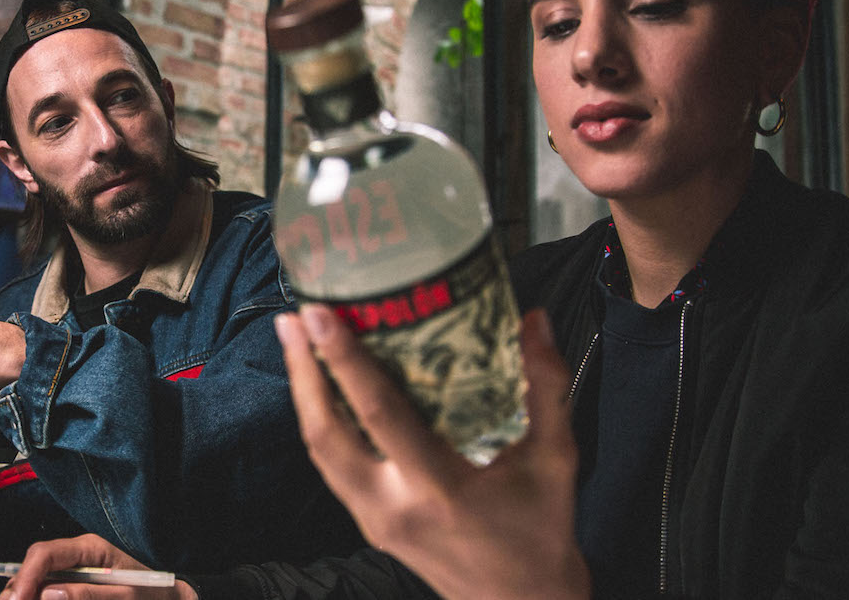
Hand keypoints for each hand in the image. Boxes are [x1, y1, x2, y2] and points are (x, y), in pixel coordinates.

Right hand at [0, 533, 197, 599]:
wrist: (169, 599)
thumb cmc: (152, 595)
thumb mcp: (125, 596)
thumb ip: (88, 594)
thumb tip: (48, 593)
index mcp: (89, 549)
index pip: (45, 553)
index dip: (25, 577)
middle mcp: (76, 558)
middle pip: (33, 570)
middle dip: (18, 592)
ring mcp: (73, 574)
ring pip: (36, 585)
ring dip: (27, 596)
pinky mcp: (73, 588)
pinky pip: (50, 593)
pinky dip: (41, 598)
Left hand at [276, 305, 590, 599]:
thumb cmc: (541, 532)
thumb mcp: (555, 459)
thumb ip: (546, 386)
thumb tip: (535, 319)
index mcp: (440, 489)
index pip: (379, 415)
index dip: (345, 362)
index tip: (320, 316)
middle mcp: (395, 506)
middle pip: (326, 435)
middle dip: (302, 373)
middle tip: (293, 318)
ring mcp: (375, 520)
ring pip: (319, 452)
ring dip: (303, 393)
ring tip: (296, 341)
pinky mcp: (370, 524)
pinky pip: (331, 466)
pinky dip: (319, 421)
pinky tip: (319, 387)